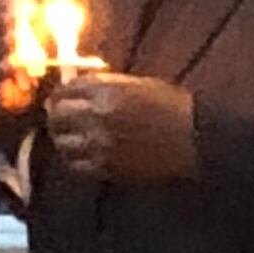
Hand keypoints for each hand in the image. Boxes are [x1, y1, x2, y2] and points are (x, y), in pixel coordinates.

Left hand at [41, 71, 199, 185]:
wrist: (196, 139)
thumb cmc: (175, 108)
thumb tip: (80, 89)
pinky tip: (81, 157)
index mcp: (106, 90)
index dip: (59, 94)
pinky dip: (75, 160)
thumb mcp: (140, 85)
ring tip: (69, 140)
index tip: (59, 99)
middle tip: (59, 120)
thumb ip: (107, 86)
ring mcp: (100, 143)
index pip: (66, 90)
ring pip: (63, 142)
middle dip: (57, 117)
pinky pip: (77, 165)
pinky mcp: (107, 167)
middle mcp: (97, 115)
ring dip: (63, 140)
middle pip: (58, 116)